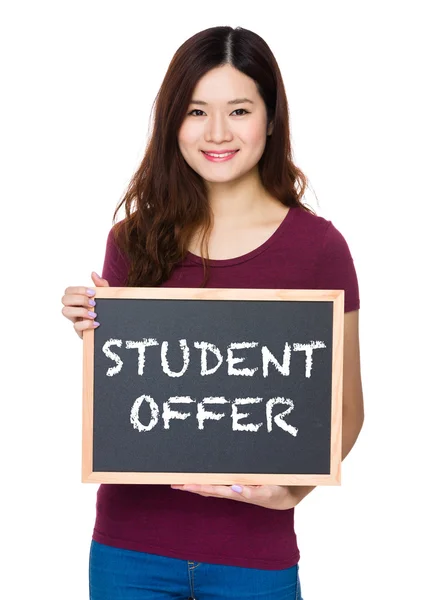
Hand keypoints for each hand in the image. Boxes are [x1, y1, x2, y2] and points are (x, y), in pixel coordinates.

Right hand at [61, 271, 108, 338]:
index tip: (92, 293)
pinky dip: (86, 324)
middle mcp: (73, 308)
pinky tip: (96, 323)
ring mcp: (75, 319)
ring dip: (80, 311)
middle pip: (64, 299)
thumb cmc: (105, 309)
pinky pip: (75, 327)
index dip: (79, 290)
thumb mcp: (106, 297)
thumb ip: (101, 285)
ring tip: (94, 314)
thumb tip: (93, 273)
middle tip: (93, 303)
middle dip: (79, 299)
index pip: (68, 290)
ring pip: (65, 311)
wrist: (113, 326)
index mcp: (78, 299)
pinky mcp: (79, 330)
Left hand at [170, 483, 303, 509]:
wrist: (285, 495)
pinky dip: (207, 481)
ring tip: (181, 481)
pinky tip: (202, 479)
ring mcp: (234, 488)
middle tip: (173, 483)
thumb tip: (234, 488)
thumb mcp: (267, 492)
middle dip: (190, 486)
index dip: (196, 486)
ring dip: (196, 484)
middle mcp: (231, 490)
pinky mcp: (238, 484)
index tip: (182, 484)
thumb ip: (251, 491)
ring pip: (210, 486)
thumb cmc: (276, 492)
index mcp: (235, 491)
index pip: (211, 488)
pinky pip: (218, 482)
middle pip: (206, 488)